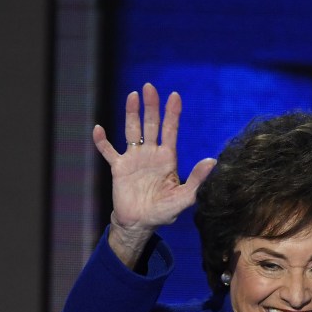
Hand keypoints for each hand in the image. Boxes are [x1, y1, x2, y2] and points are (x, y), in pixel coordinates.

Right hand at [93, 82, 215, 266]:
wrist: (140, 224)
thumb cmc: (163, 212)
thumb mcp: (183, 198)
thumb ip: (196, 179)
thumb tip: (213, 161)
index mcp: (167, 159)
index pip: (170, 131)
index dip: (172, 114)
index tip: (174, 96)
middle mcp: (150, 154)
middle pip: (151, 125)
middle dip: (151, 106)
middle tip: (149, 87)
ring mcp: (133, 159)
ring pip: (132, 131)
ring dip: (131, 114)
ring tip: (132, 96)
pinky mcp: (118, 168)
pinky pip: (108, 151)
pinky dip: (102, 141)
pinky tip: (99, 129)